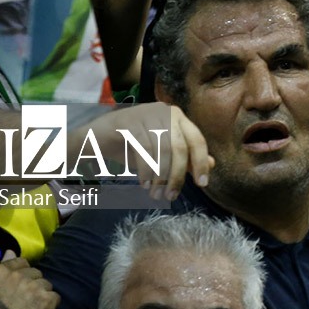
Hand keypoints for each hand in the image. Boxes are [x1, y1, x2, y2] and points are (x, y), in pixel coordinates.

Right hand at [76, 103, 212, 200]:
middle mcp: (165, 111)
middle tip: (171, 196)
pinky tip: (144, 183)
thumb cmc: (131, 146)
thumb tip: (212, 164)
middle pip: (180, 147)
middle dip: (177, 175)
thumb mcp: (162, 153)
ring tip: (155, 194)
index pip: (197, 140)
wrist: (95, 139)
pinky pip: (143, 149)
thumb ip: (186, 156)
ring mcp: (146, 114)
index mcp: (177, 117)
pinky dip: (146, 169)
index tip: (202, 184)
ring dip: (160, 176)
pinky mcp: (128, 121)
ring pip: (162, 150)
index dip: (201, 162)